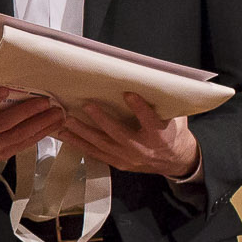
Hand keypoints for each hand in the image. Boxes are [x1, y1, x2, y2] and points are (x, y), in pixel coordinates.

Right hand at [0, 84, 70, 168]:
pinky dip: (39, 134)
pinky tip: (51, 126)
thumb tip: (18, 88)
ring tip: (57, 114)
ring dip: (41, 124)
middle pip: (5, 122)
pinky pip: (24, 144)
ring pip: (19, 135)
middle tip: (47, 102)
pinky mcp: (2, 155)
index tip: (5, 90)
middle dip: (29, 111)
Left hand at [58, 91, 202, 182]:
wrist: (175, 159)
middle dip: (101, 119)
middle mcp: (143, 148)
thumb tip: (151, 79)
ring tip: (67, 121)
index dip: (139, 107)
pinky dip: (80, 144)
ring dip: (83, 132)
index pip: (149, 120)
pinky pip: (96, 154)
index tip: (128, 93)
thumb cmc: (172, 132)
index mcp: (160, 135)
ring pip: (103, 145)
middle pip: (119, 134)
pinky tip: (67, 136)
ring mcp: (129, 157)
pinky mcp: (119, 163)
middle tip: (86, 105)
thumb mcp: (175, 115)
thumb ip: (161, 102)